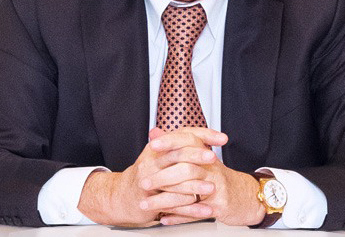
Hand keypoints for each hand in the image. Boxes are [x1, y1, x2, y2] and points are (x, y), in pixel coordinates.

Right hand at [76, 127, 227, 226]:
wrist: (122, 196)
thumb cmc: (147, 175)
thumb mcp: (161, 155)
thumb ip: (180, 146)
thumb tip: (201, 137)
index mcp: (159, 147)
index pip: (183, 135)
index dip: (204, 135)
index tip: (222, 138)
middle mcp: (153, 161)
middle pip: (177, 154)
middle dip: (197, 156)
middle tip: (213, 158)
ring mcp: (150, 180)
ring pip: (176, 181)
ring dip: (196, 185)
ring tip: (211, 188)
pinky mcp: (150, 200)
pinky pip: (173, 204)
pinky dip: (192, 209)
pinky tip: (205, 210)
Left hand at [141, 128, 265, 226]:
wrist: (246, 196)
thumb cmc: (218, 178)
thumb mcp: (199, 158)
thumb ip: (176, 145)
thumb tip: (155, 132)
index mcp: (205, 154)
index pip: (189, 140)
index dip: (170, 141)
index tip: (152, 145)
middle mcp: (212, 169)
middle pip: (186, 168)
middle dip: (162, 177)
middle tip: (144, 182)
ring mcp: (216, 187)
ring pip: (187, 193)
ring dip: (164, 200)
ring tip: (146, 204)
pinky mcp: (219, 205)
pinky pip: (195, 212)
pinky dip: (178, 217)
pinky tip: (164, 218)